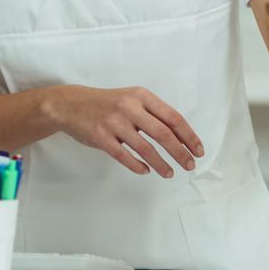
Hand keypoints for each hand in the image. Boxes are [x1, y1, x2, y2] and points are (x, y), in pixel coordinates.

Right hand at [42, 85, 203, 177]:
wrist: (70, 104)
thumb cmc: (107, 103)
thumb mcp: (132, 99)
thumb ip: (153, 113)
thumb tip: (180, 136)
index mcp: (142, 96)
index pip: (173, 118)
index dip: (188, 136)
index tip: (198, 149)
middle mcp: (130, 107)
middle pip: (163, 134)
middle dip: (180, 152)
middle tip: (190, 165)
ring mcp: (114, 123)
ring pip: (145, 148)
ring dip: (161, 163)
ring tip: (170, 173)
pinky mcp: (101, 137)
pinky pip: (124, 156)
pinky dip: (137, 165)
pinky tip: (146, 171)